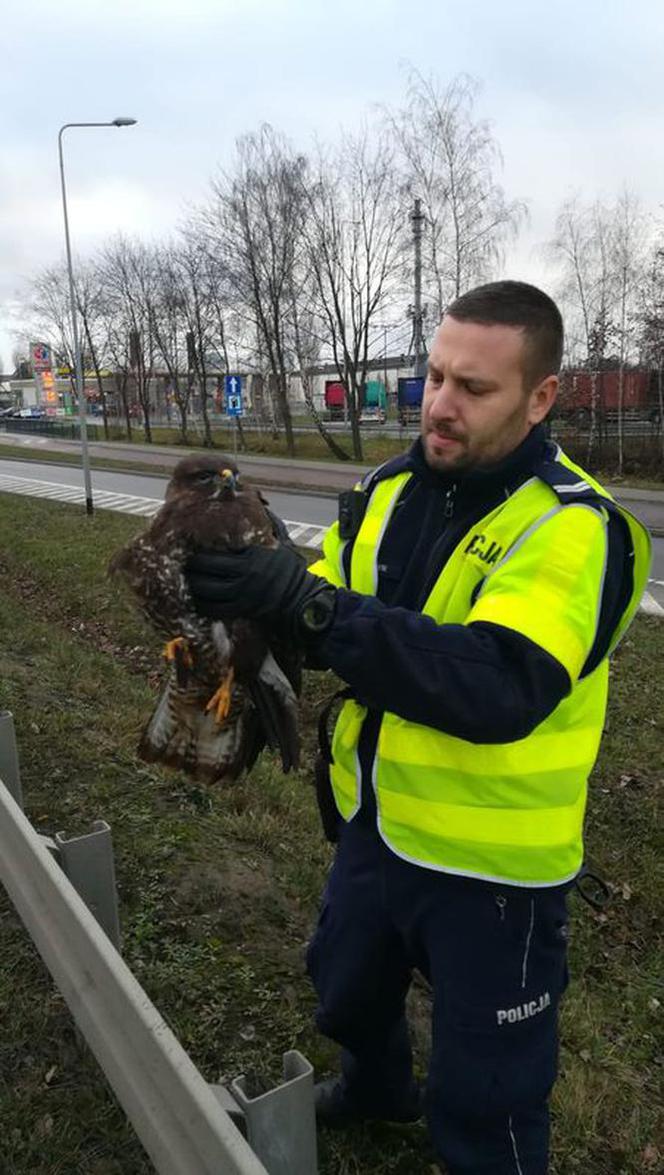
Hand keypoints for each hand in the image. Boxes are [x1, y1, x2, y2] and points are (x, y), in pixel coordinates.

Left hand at [186, 545, 336, 635]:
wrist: (300, 598)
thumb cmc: (286, 569)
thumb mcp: (273, 547)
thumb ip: (255, 537)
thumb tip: (242, 515)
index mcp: (250, 558)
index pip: (216, 555)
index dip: (198, 555)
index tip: (187, 551)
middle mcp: (244, 576)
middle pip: (207, 573)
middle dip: (190, 570)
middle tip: (180, 566)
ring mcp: (242, 596)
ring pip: (207, 593)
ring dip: (192, 588)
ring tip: (183, 583)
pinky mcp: (242, 610)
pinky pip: (215, 610)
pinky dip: (202, 605)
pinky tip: (195, 601)